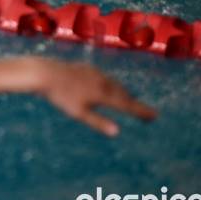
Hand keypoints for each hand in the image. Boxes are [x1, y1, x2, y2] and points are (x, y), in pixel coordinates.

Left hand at [33, 59, 156, 136]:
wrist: (45, 73)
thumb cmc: (60, 96)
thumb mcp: (78, 112)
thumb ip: (98, 122)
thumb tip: (116, 132)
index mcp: (102, 94)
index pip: (127, 105)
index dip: (142, 111)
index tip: (155, 116)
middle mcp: (102, 82)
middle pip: (124, 94)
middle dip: (135, 104)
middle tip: (147, 113)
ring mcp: (95, 73)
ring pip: (115, 84)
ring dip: (124, 93)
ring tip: (130, 100)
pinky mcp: (86, 67)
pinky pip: (105, 77)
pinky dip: (112, 84)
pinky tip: (108, 85)